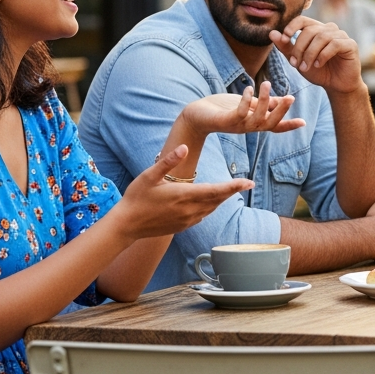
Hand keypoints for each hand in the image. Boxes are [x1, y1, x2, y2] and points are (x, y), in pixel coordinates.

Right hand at [113, 145, 251, 239]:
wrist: (125, 225)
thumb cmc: (136, 197)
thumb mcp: (149, 175)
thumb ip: (168, 161)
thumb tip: (184, 146)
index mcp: (183, 195)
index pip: (216, 190)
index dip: (234, 186)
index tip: (249, 182)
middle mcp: (189, 210)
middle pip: (218, 200)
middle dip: (233, 191)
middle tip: (247, 184)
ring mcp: (186, 220)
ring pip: (212, 209)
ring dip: (222, 199)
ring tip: (231, 190)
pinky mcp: (182, 227)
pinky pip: (203, 216)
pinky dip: (211, 208)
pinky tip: (211, 202)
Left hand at [184, 83, 304, 135]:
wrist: (196, 115)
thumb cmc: (222, 108)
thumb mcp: (246, 104)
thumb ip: (263, 104)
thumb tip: (281, 100)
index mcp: (255, 122)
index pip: (276, 126)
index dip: (289, 125)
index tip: (304, 122)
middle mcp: (249, 127)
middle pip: (270, 124)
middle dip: (281, 112)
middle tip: (291, 97)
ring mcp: (238, 125)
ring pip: (257, 119)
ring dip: (264, 102)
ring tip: (267, 83)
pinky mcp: (226, 121)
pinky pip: (239, 113)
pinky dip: (245, 101)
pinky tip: (248, 88)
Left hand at [270, 17, 364, 94]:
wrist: (336, 85)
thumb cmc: (318, 71)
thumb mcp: (298, 60)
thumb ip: (286, 47)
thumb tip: (271, 33)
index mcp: (316, 29)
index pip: (302, 20)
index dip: (291, 27)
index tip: (284, 39)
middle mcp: (329, 29)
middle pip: (310, 30)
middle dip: (299, 48)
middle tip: (295, 64)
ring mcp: (341, 35)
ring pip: (322, 37)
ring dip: (310, 54)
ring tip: (305, 67)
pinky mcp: (350, 44)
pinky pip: (335, 44)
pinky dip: (323, 55)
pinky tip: (318, 64)